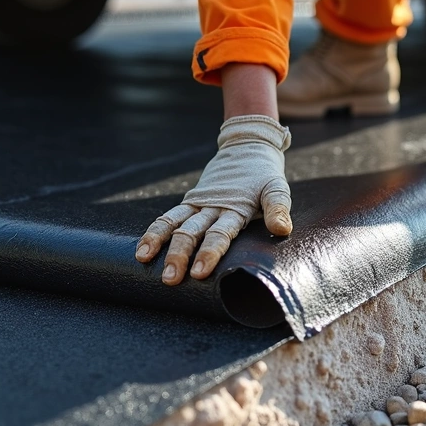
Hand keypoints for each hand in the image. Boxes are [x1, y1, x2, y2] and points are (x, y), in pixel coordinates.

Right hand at [135, 114, 292, 284]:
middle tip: (171, 278)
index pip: (220, 233)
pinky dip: (156, 231)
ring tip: (144, 260)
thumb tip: (282, 230)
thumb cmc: (264, 175)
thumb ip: (278, 208)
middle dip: (180, 255)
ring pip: (176, 224)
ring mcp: (199, 203)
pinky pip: (170, 216)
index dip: (210, 252)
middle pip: (192, 232)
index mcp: (235, 207)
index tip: (200, 272)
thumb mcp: (276, 189)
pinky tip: (143, 250)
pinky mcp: (191, 201)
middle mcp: (213, 206)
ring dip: (160, 242)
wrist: (248, 147)